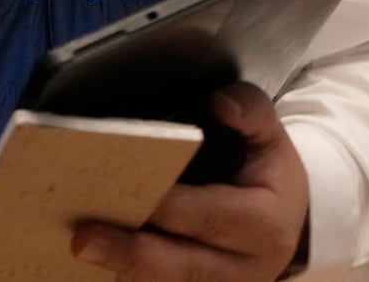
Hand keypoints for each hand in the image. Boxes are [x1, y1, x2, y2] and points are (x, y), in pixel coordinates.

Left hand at [72, 82, 309, 280]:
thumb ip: (251, 112)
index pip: (207, 216)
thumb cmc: (269, 176)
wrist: (289, 225)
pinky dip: (126, 276)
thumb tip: (218, 103)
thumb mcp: (273, 139)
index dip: (165, 207)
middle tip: (82, 238)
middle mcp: (241, 269)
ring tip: (79, 249)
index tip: (124, 188)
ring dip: (121, 268)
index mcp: (263, 224)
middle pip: (180, 265)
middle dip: (129, 252)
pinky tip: (91, 263)